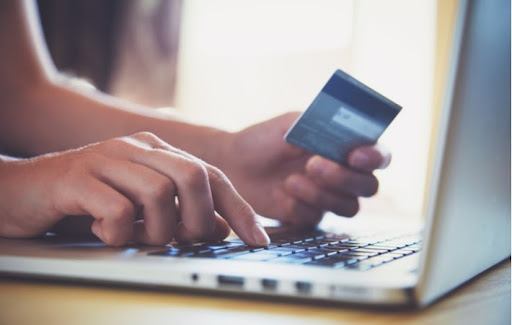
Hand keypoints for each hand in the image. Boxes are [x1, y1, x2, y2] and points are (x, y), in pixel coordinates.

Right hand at [0, 132, 269, 246]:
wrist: (19, 191)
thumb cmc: (85, 201)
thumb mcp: (140, 208)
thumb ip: (179, 212)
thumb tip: (221, 228)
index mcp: (157, 151)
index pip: (212, 175)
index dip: (239, 209)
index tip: (258, 240)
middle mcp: (136, 148)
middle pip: (193, 176)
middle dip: (198, 219)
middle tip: (183, 240)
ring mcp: (106, 159)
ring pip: (159, 194)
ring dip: (156, 231)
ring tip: (136, 238)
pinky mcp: (77, 177)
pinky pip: (117, 210)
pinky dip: (117, 233)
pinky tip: (102, 233)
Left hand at [218, 112, 390, 226]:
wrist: (234, 164)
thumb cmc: (265, 139)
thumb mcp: (290, 124)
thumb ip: (317, 126)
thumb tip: (340, 130)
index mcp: (346, 148)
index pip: (378, 155)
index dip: (375, 157)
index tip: (355, 155)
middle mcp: (344, 175)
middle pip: (369, 186)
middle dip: (344, 177)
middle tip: (313, 165)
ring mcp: (328, 197)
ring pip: (348, 207)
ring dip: (321, 194)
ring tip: (290, 180)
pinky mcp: (309, 216)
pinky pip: (316, 219)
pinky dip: (298, 206)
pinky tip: (279, 193)